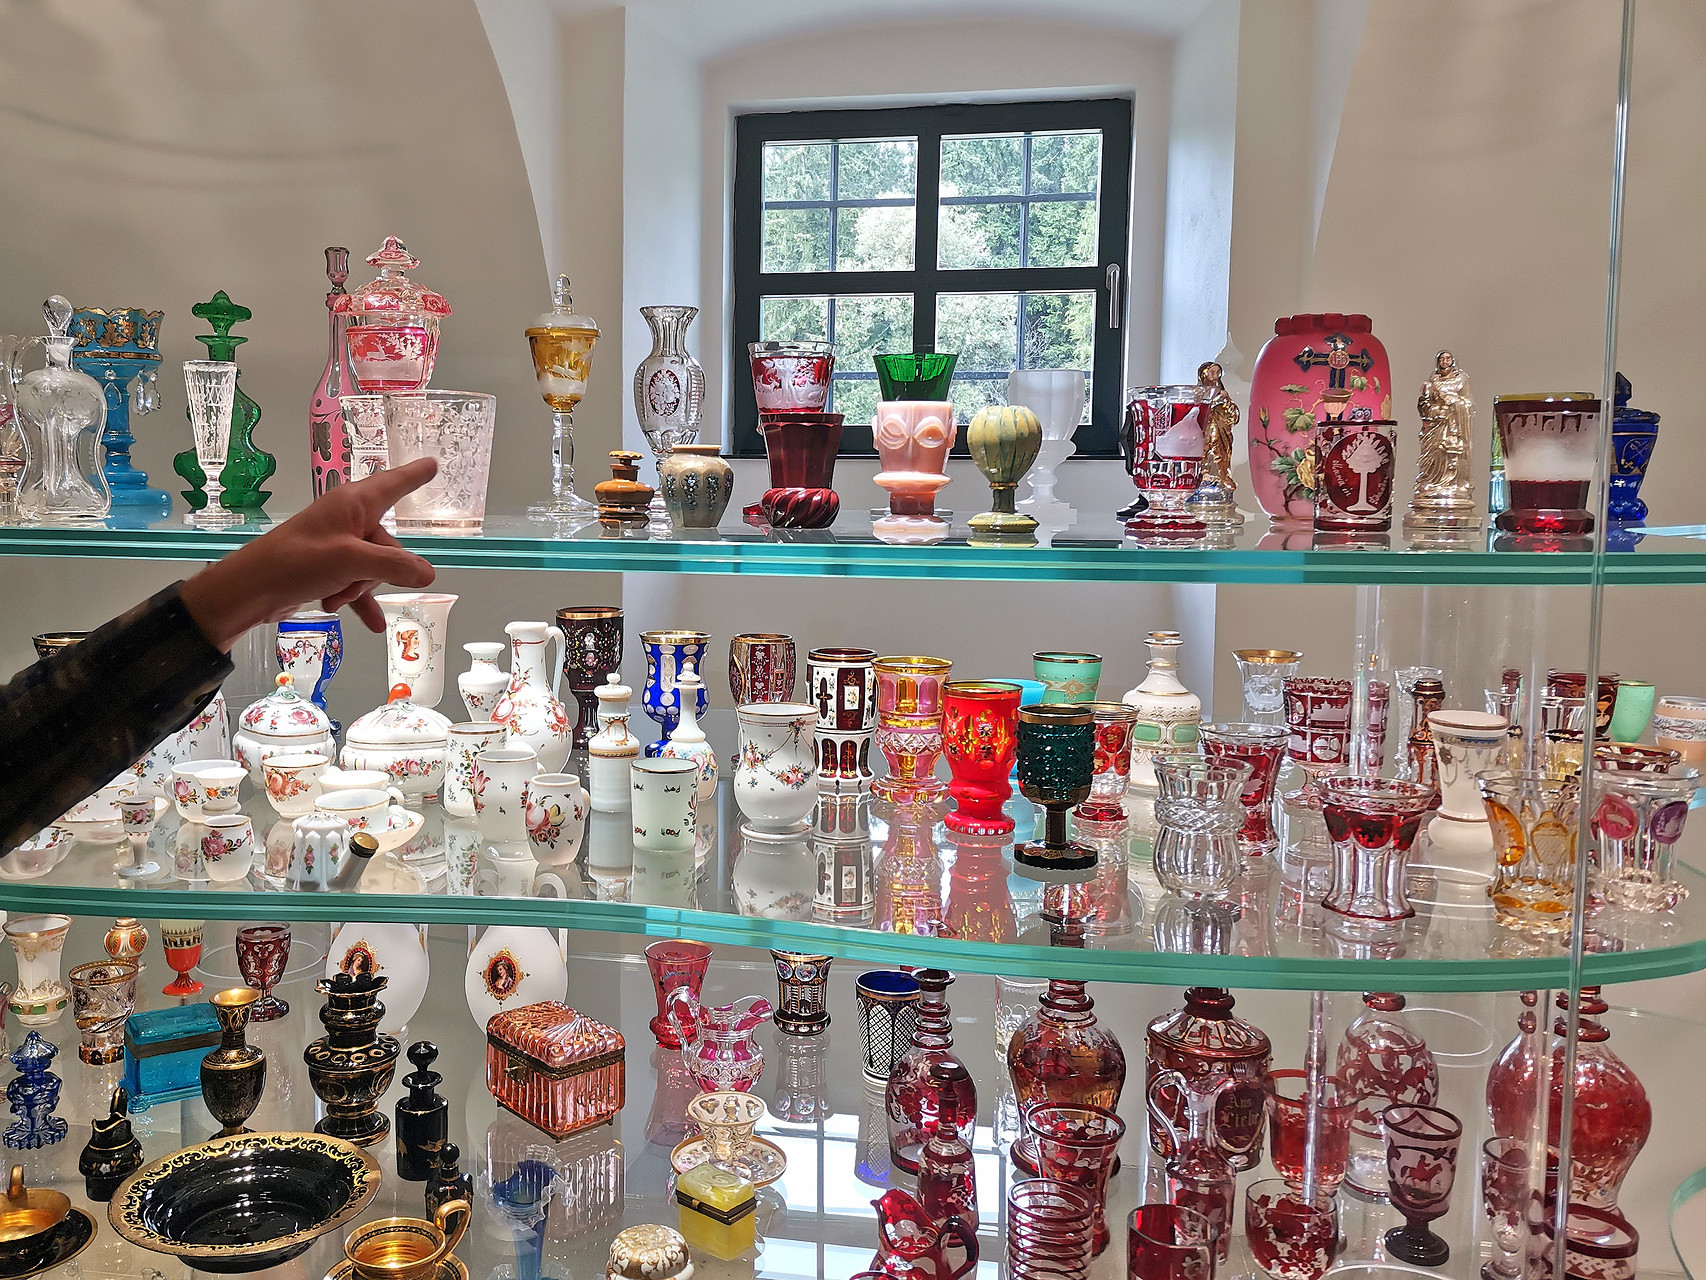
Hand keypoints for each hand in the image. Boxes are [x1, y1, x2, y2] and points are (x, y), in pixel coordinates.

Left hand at [180, 460, 439, 650]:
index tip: (434, 464)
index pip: (394, 483)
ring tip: (338, 599)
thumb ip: (394, 566)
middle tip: (352, 581)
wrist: (252, 589)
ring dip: (361, 588)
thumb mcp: (352, 562)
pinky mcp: (328, 566)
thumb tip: (428, 574)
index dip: (415, 475)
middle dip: (379, 570)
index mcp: (354, 503)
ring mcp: (338, 543)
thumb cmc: (298, 562)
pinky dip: (358, 599)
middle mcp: (348, 519)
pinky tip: (371, 623)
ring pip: (372, 566)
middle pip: (388, 544)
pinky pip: (356, 581)